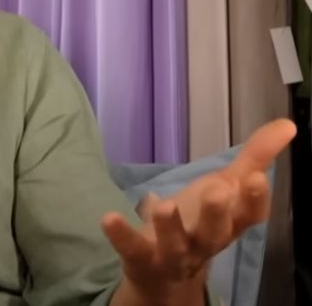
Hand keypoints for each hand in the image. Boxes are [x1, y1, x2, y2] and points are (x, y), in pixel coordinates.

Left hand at [101, 118, 295, 304]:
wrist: (165, 272)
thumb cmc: (201, 222)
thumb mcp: (226, 188)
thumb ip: (255, 158)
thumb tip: (287, 124)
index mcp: (229, 224)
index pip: (249, 215)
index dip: (255, 200)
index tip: (257, 177)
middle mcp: (206, 241)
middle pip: (216, 232)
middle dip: (218, 212)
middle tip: (218, 189)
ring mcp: (174, 254)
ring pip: (176, 244)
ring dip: (170, 225)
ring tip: (163, 204)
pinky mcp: (142, 259)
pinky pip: (132, 249)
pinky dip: (122, 235)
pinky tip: (109, 217)